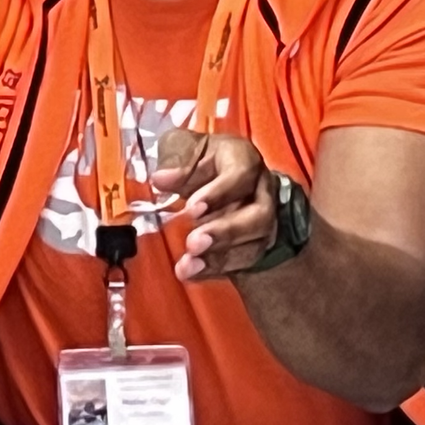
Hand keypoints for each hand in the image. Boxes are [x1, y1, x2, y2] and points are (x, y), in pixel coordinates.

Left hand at [153, 128, 276, 279]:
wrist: (220, 186)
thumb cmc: (202, 164)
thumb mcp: (188, 153)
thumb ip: (176, 162)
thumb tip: (161, 178)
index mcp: (243, 159)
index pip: (242, 173)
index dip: (219, 192)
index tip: (191, 207)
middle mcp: (261, 191)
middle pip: (259, 215)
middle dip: (226, 232)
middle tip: (194, 243)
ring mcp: (262, 222)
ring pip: (255, 244)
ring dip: (220, 257)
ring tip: (189, 264)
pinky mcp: (255, 246)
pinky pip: (242, 263)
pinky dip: (214, 269)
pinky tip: (191, 272)